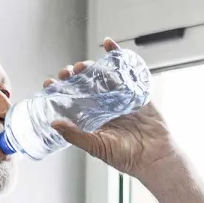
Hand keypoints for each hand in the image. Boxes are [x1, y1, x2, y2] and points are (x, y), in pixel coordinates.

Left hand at [44, 38, 179, 181]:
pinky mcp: (135, 91)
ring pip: (102, 77)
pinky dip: (117, 56)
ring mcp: (119, 99)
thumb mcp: (96, 147)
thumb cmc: (125, 157)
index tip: (49, 84)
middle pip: (85, 87)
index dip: (60, 93)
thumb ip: (75, 135)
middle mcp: (103, 109)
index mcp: (92, 122)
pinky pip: (125, 71)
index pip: (71, 103)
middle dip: (74, 78)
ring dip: (91, 68)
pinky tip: (108, 45)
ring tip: (81, 65)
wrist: (154, 157)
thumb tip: (53, 124)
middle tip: (66, 72)